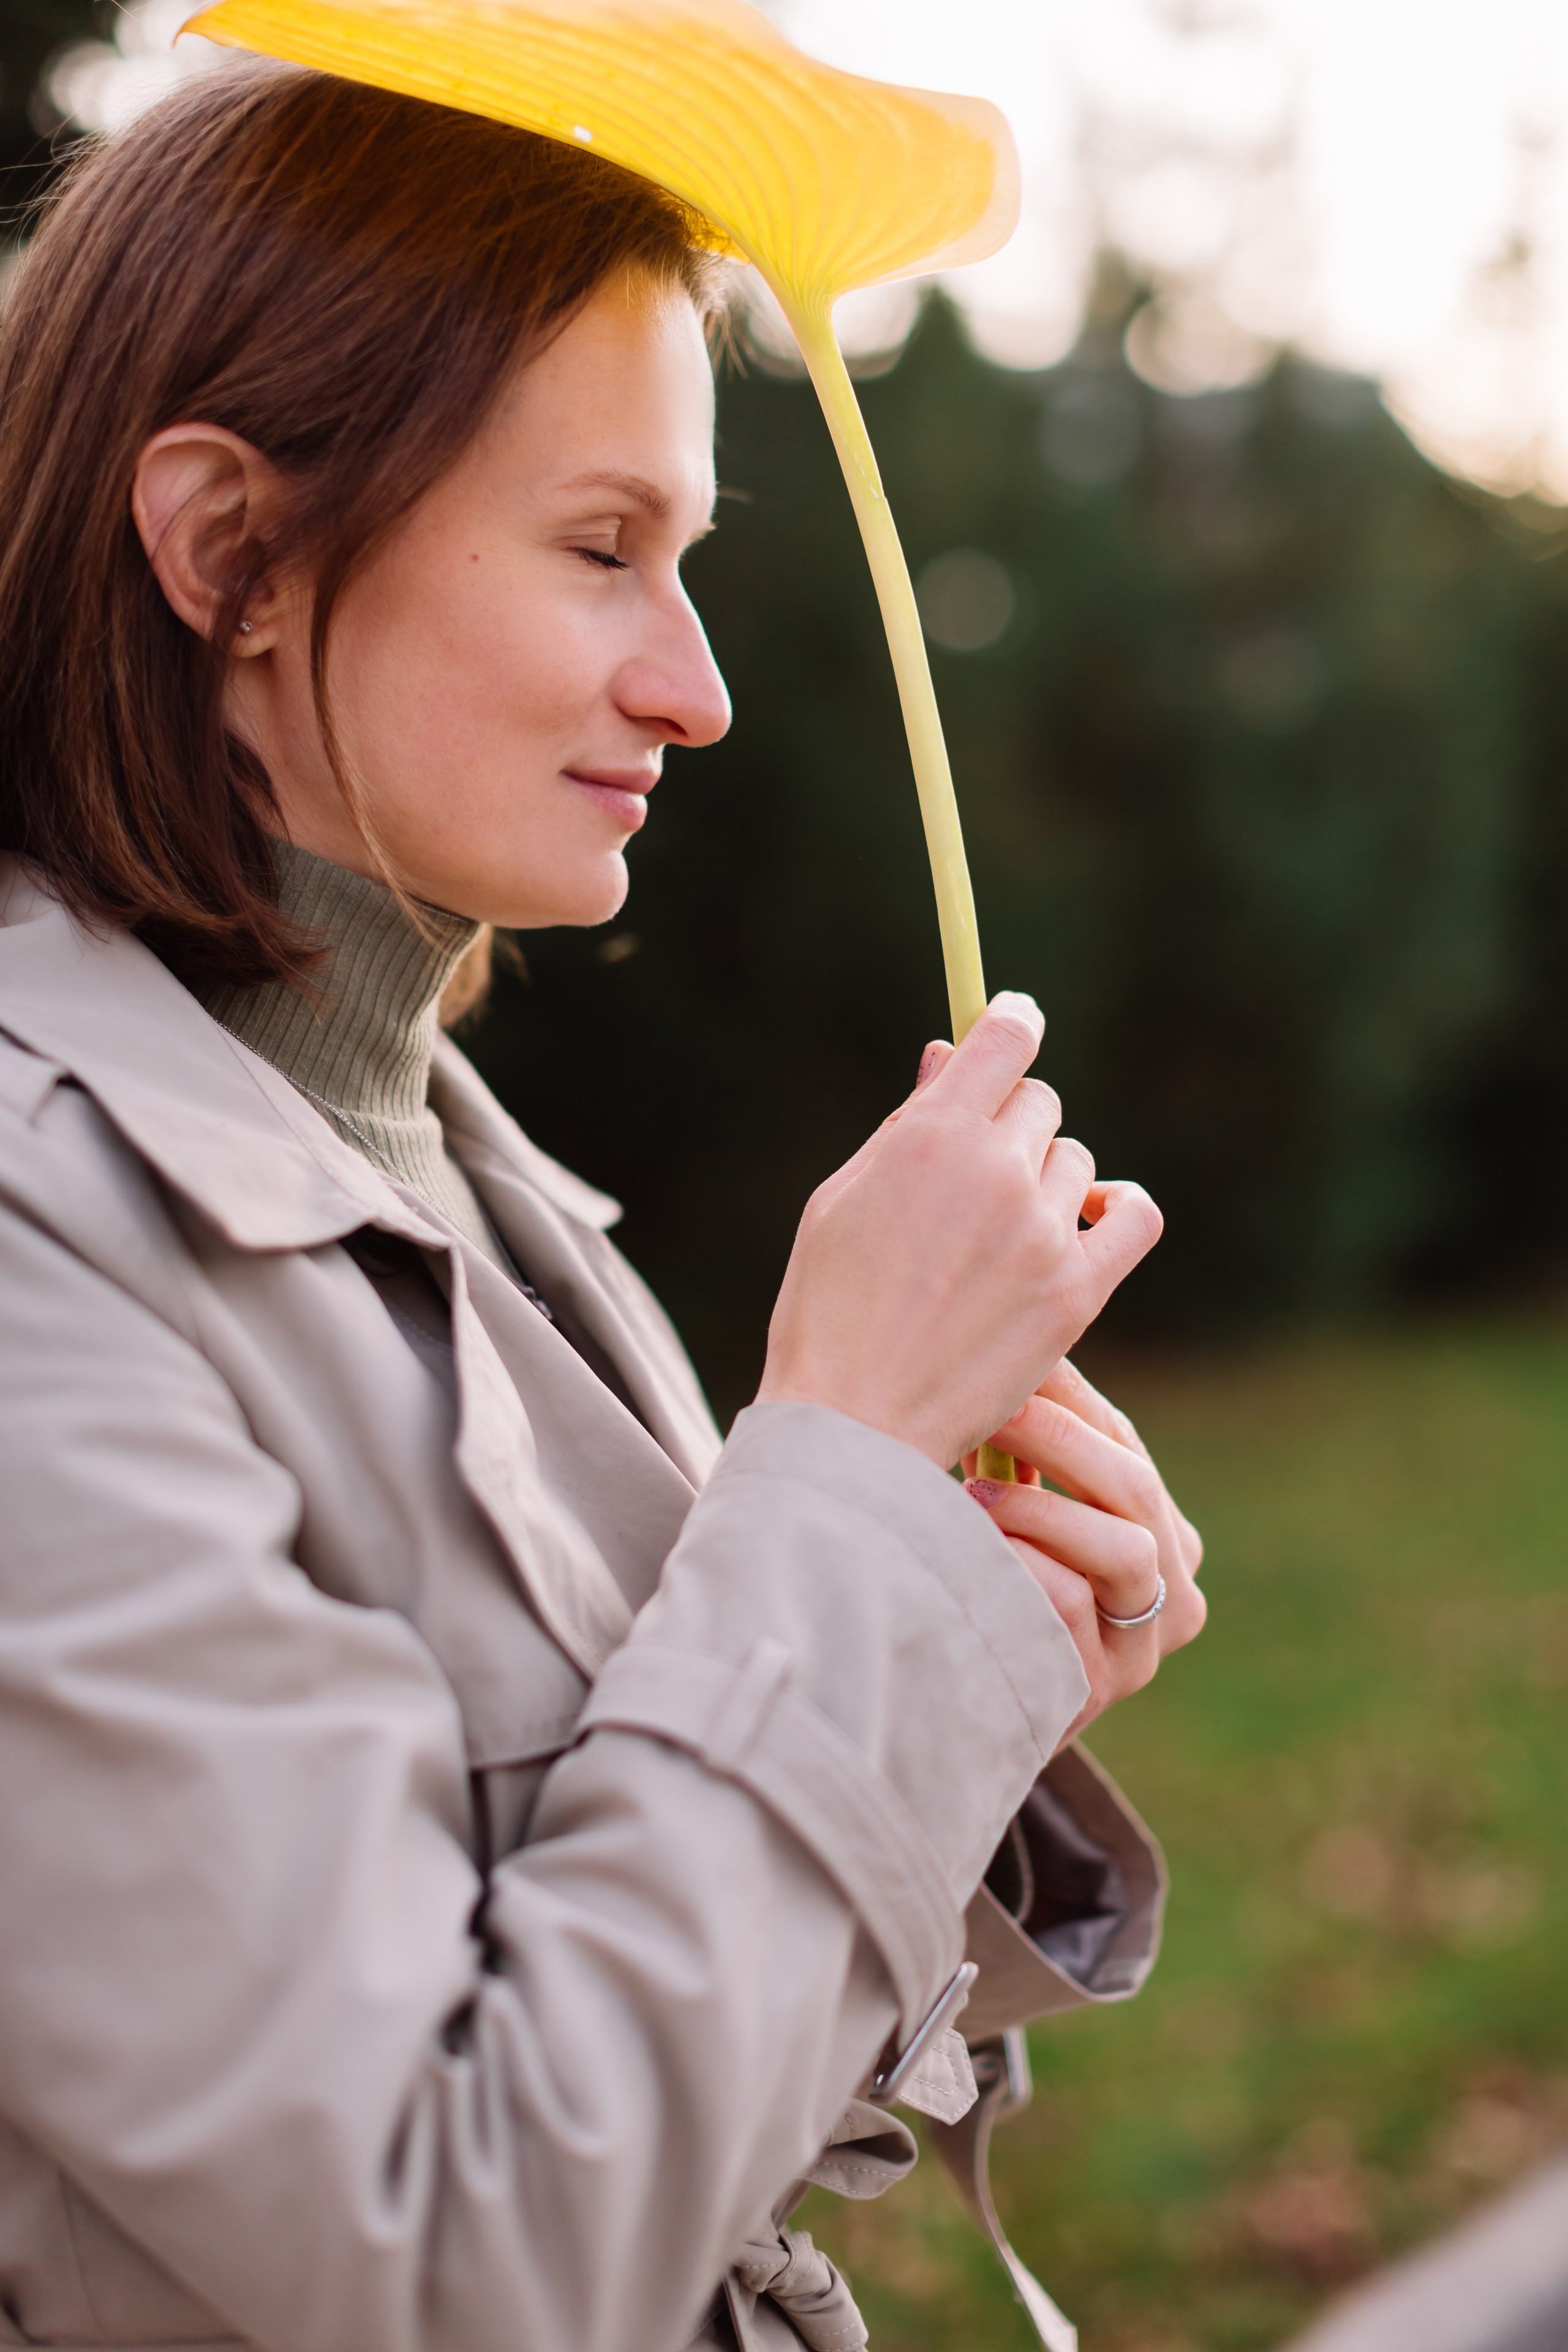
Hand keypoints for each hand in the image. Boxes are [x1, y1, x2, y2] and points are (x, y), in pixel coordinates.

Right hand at [756, 995, 1162, 1468]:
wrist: (854, 1423)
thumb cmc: (828, 1310)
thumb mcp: (844, 1198)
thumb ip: (906, 1124)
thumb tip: (947, 1058)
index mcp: (930, 1136)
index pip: (1003, 1041)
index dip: (1011, 1023)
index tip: (1012, 1023)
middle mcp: (996, 1170)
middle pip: (1039, 1104)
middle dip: (1009, 1126)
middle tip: (971, 1181)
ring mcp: (1043, 1231)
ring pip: (1073, 1162)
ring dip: (1043, 1181)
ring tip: (997, 1235)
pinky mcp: (1078, 1291)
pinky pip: (1133, 1216)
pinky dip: (1117, 1207)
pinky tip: (1087, 1218)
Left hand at [965, 1360, 1205, 1744]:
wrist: (946, 1723)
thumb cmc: (977, 1592)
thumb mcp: (1011, 1515)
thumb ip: (1022, 1452)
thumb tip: (1008, 1356)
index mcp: (1162, 1538)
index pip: (1124, 1444)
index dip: (1069, 1397)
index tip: (1012, 1356)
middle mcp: (1173, 1596)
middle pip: (1133, 1488)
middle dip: (1057, 1436)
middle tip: (989, 1403)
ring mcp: (1140, 1652)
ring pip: (1123, 1551)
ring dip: (1043, 1508)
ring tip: (973, 1491)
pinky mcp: (1096, 1693)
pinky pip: (1074, 1609)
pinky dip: (1025, 1570)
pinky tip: (973, 1549)